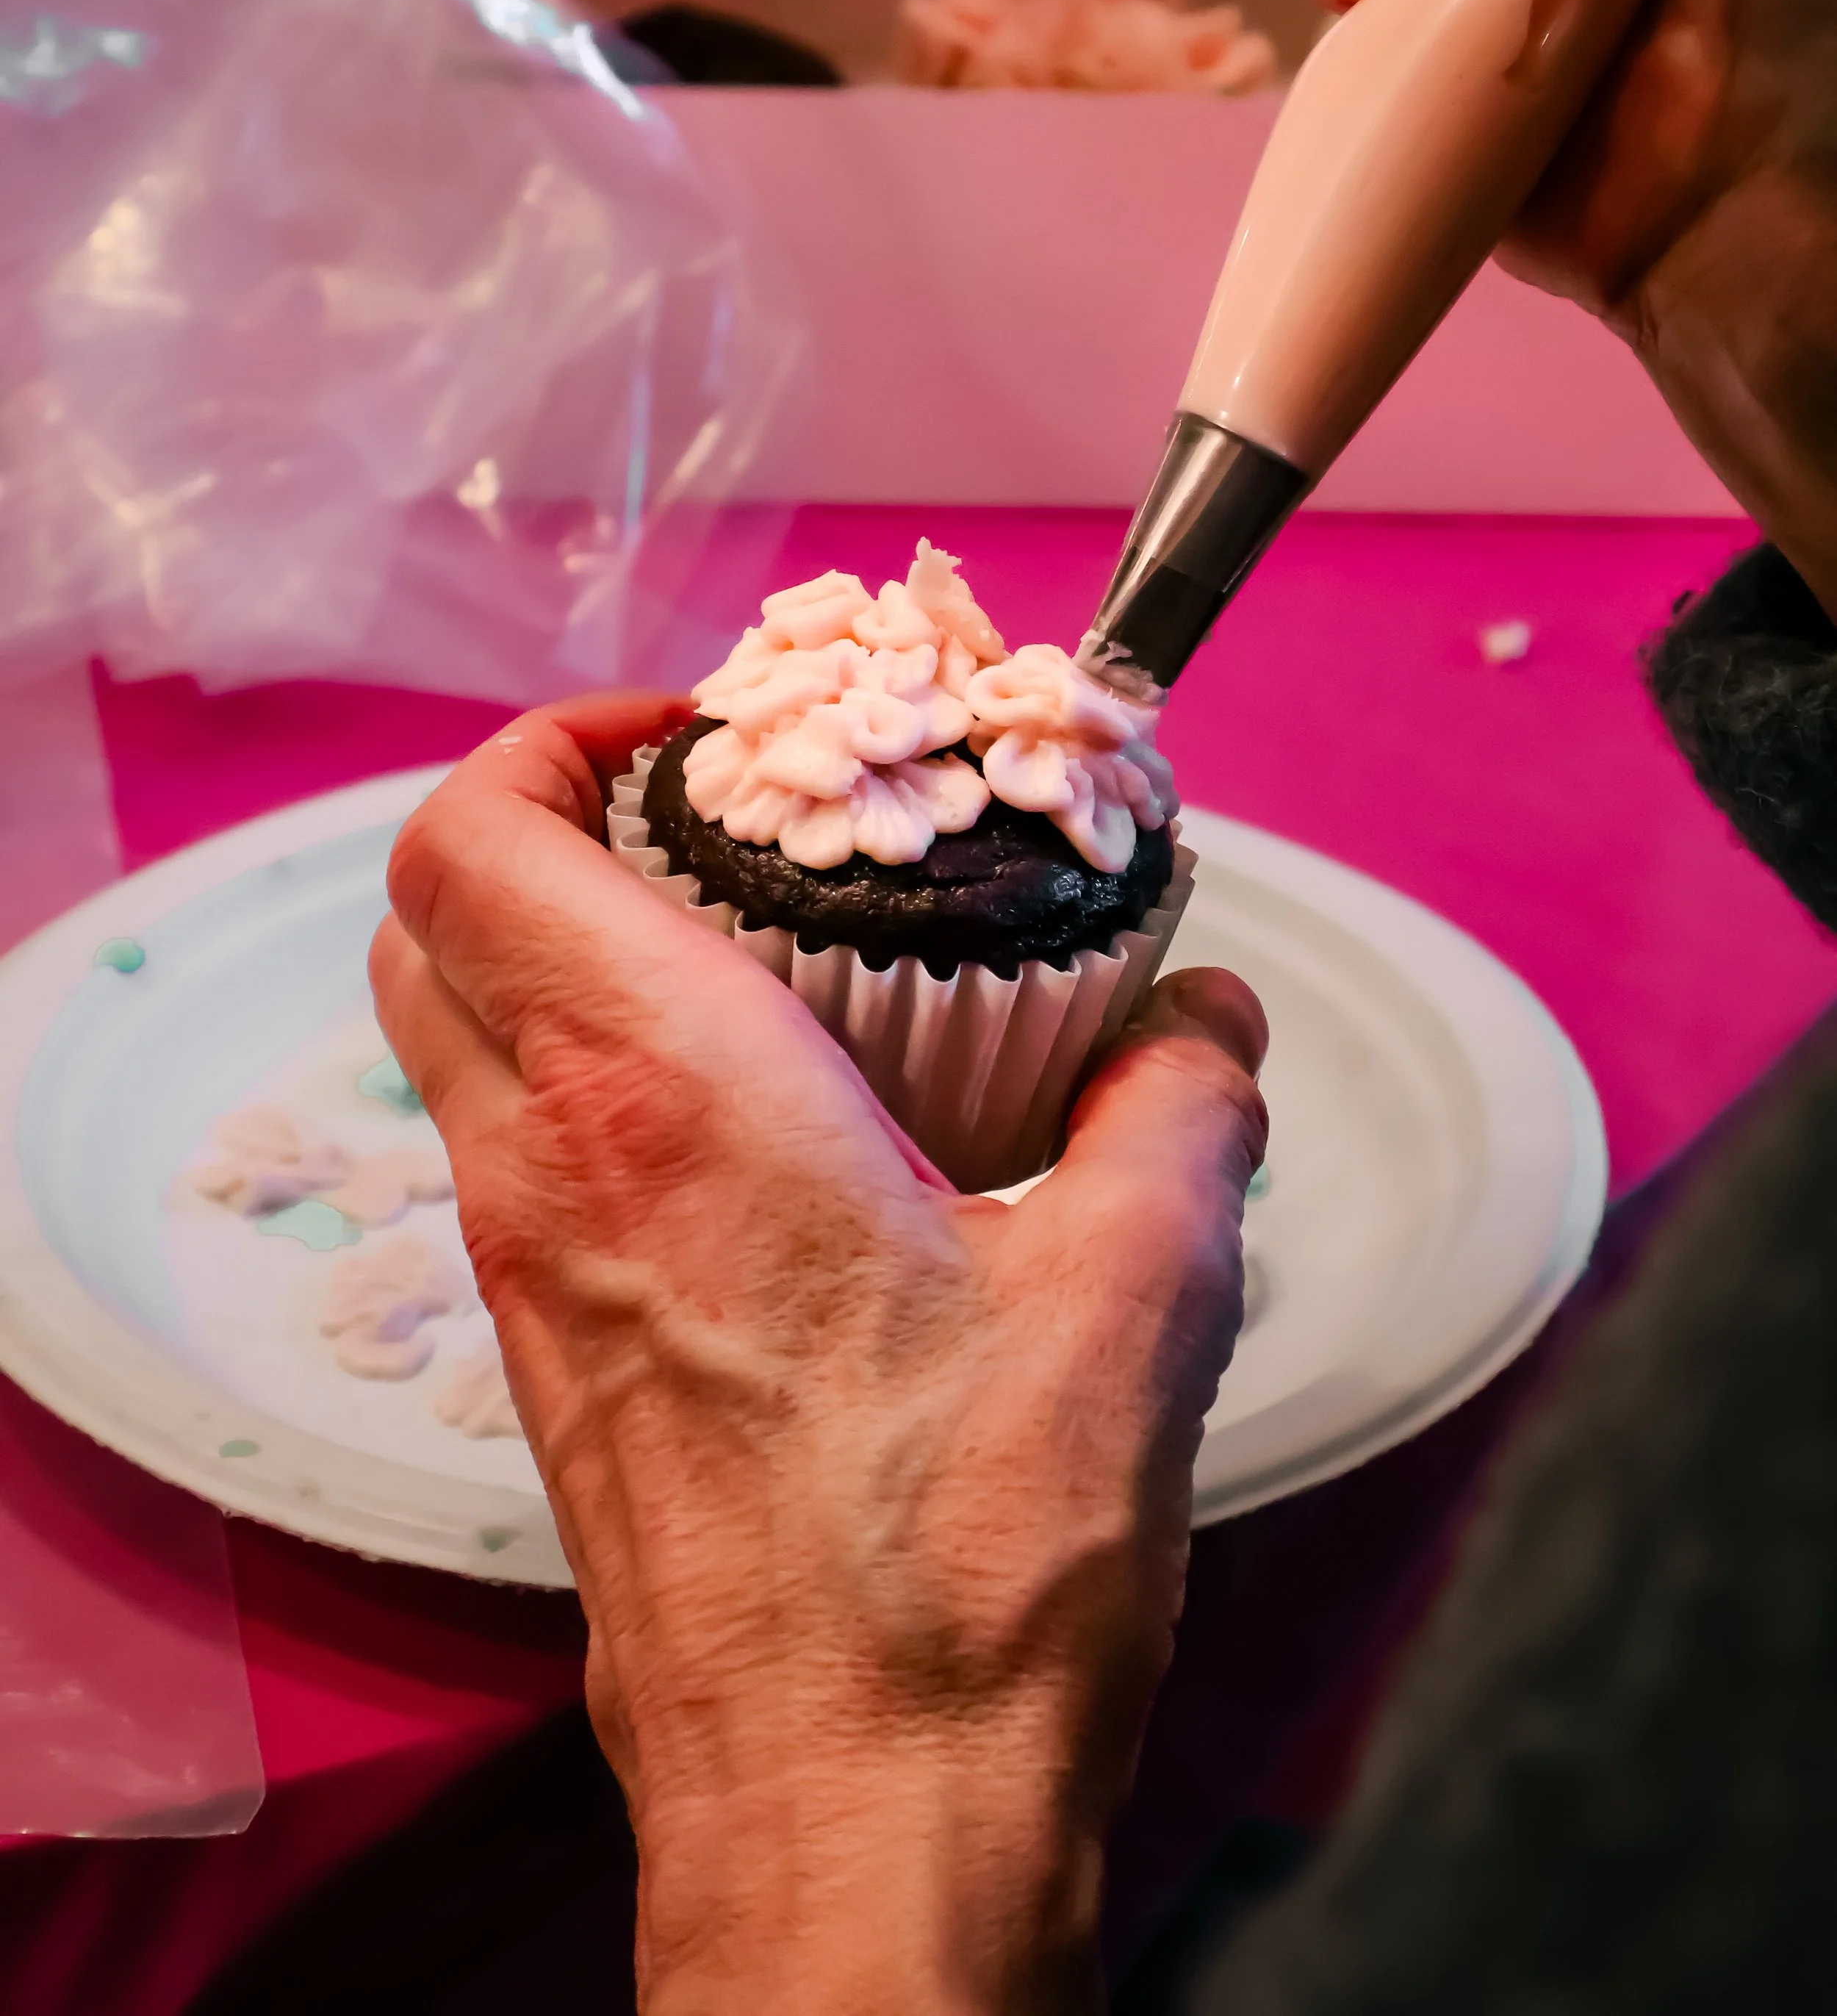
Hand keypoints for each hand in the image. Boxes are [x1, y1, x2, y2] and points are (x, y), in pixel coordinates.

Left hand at [371, 693, 1267, 2015]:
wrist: (854, 1830)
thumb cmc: (970, 1575)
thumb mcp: (1136, 1298)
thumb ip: (1179, 1112)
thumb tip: (1207, 1020)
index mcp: (663, 1098)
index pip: (476, 836)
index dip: (551, 737)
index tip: (687, 731)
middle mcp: (550, 1171)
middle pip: (434, 921)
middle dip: (542, 825)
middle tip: (706, 817)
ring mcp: (528, 1282)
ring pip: (459, 1043)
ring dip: (559, 956)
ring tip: (745, 956)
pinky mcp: (552, 1376)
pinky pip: (516, 1163)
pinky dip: (586, 1085)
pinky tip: (761, 1131)